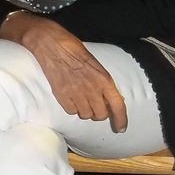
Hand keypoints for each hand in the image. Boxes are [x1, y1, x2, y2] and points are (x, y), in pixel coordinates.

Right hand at [0, 13, 125, 130]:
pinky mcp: (62, 96)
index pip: (118, 105)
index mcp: (104, 79)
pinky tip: (70, 97)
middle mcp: (92, 89)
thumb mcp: (96, 65)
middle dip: (99, 112)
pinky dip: (72, 108)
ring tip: (81, 98)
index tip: (122, 129)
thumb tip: (109, 97)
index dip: (121, 119)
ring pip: (86, 115)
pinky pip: (71, 112)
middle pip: (100, 115)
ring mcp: (76, 94)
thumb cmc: (75, 50)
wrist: (52, 44)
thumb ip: (103, 82)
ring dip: (85, 111)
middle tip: (94, 104)